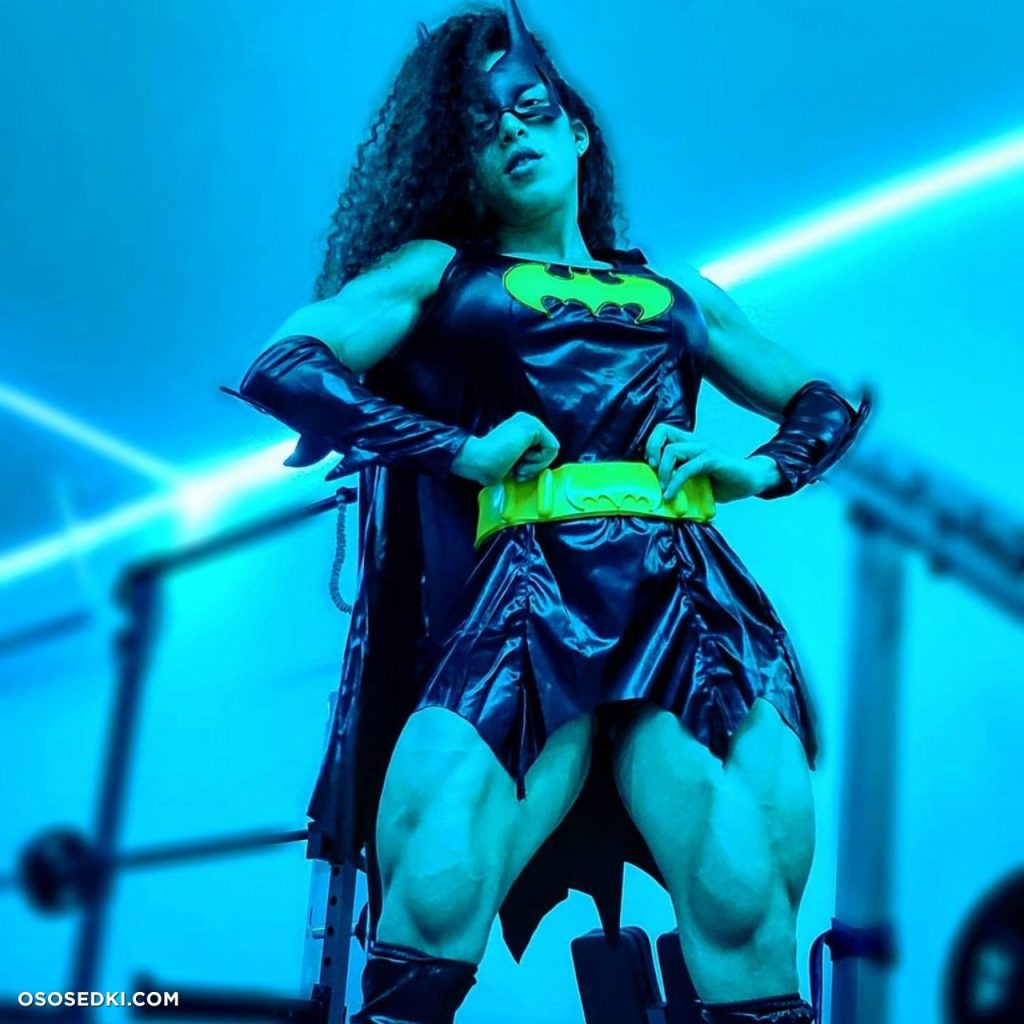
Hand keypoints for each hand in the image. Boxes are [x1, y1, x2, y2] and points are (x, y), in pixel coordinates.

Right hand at [452, 412, 559, 485]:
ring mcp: (530, 420)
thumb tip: (541, 468)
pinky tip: (521, 458)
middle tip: (517, 471)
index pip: (541, 450)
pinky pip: (552, 448)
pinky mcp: (533, 425)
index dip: (532, 466)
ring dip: (535, 465)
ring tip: (517, 465)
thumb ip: (525, 459)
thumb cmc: (487, 467)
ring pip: (551, 450)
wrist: (476, 460)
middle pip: (548, 450)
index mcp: (519, 428)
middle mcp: (526, 420)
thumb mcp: (512, 462)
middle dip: (535, 466)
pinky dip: (539, 461)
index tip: (516, 471)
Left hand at [644, 422, 773, 502]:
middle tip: (654, 470)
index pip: (662, 431)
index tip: (651, 465)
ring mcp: (704, 449)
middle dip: (651, 449)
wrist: (752, 480)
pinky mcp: (712, 459)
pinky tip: (671, 495)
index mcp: (689, 443)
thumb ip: (679, 480)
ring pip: (672, 450)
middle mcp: (694, 442)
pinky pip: (686, 468)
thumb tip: (657, 494)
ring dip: (663, 471)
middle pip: (662, 430)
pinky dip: (675, 483)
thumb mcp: (696, 480)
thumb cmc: (723, 481)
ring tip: (664, 488)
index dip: (651, 444)